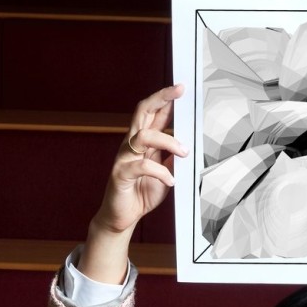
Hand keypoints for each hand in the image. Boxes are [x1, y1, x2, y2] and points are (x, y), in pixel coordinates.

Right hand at [79, 86, 187, 282]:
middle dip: (161, 99)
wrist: (122, 217)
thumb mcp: (164, 174)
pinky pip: (142, 166)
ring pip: (144, 136)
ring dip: (168, 141)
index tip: (180, 88)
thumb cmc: (141, 194)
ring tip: (184, 153)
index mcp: (141, 143)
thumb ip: (171, 158)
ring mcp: (123, 158)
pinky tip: (170, 181)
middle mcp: (130, 145)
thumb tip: (186, 144)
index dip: (165, 99)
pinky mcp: (121, 174)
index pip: (151, 114)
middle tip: (177, 93)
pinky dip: (160, 172)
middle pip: (142, 112)